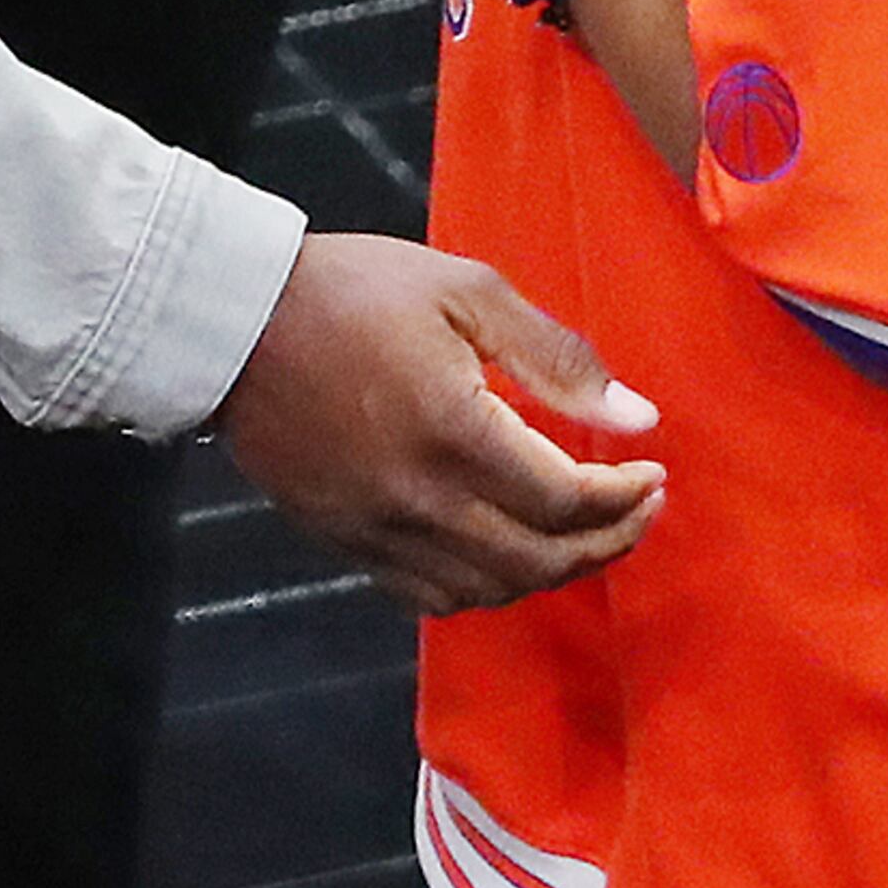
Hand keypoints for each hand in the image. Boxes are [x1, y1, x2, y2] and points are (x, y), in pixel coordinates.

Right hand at [218, 232, 663, 612]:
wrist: (233, 320)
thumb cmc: (353, 290)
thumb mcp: (465, 290)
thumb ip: (554, 356)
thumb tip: (636, 417)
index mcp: (455, 429)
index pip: (567, 499)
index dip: (625, 497)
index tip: (653, 472)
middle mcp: (419, 498)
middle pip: (539, 561)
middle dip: (607, 542)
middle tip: (639, 507)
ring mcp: (377, 531)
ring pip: (489, 591)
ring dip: (549, 572)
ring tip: (580, 531)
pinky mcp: (344, 543)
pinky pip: (429, 598)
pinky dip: (482, 587)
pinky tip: (503, 550)